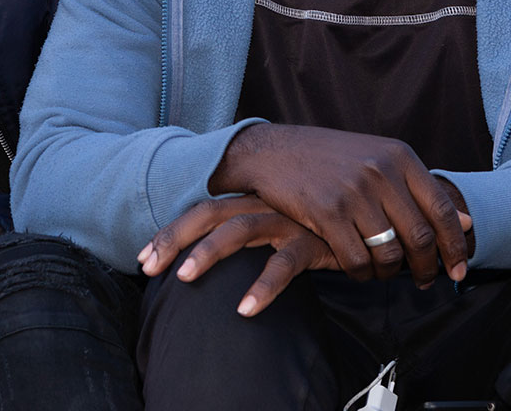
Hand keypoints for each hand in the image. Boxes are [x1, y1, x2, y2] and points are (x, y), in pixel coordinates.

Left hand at [139, 195, 339, 316]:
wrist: (367, 215)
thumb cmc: (315, 225)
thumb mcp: (276, 225)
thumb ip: (247, 234)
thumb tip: (207, 258)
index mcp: (250, 200)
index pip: (201, 211)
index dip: (171, 231)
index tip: (142, 256)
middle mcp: (263, 204)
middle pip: (209, 214)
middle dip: (174, 238)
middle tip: (148, 265)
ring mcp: (286, 219)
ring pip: (239, 230)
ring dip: (208, 252)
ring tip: (184, 277)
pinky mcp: (312, 239)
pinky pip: (284, 264)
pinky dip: (263, 286)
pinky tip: (245, 309)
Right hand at [208, 123, 470, 286]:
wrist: (273, 151)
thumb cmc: (328, 157)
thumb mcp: (378, 158)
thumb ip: (419, 189)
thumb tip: (469, 221)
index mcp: (399, 156)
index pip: (442, 209)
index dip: (455, 245)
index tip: (458, 269)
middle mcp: (380, 171)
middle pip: (420, 236)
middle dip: (426, 267)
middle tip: (423, 281)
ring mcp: (353, 191)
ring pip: (389, 252)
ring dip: (390, 272)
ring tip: (385, 274)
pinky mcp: (326, 212)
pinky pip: (357, 259)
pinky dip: (361, 274)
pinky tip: (358, 271)